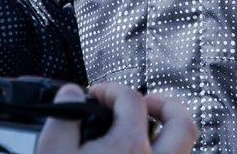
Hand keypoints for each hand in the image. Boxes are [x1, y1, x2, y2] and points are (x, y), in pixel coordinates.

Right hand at [36, 83, 196, 153]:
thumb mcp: (52, 153)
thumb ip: (62, 118)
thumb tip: (70, 92)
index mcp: (129, 146)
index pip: (131, 98)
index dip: (110, 89)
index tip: (94, 95)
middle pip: (181, 122)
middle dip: (165, 103)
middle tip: (145, 100)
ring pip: (184, 147)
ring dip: (168, 130)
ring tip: (148, 127)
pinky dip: (163, 152)